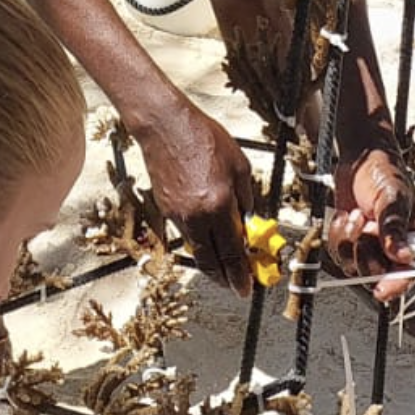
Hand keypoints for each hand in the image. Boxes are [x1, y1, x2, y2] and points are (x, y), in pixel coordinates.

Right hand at [134, 98, 255, 296]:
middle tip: (235, 284)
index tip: (246, 288)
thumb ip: (247, 198)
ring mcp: (178, 214)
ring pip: (197, 249)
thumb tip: (249, 222)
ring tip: (224, 261)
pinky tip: (207, 233)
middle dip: (224, 278)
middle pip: (210, 261)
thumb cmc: (203, 138)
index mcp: (219, 204)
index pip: (232, 252)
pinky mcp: (165, 209)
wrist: (165, 126)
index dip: (240, 275)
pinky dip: (198, 239)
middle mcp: (197, 216)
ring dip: (211, 260)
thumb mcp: (239, 166)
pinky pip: (186, 233)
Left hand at [329, 145, 414, 301]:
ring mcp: (369, 245)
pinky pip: (338, 253)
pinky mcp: (349, 240)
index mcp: (414, 240)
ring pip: (353, 265)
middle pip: (376, 273)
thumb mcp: (393, 197)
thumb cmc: (385, 172)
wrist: (360, 157)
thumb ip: (395, 228)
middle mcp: (392, 248)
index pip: (409, 273)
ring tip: (355, 214)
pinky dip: (337, 235)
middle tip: (366, 224)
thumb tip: (404, 257)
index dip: (396, 286)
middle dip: (365, 250)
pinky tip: (344, 215)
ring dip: (349, 240)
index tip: (382, 291)